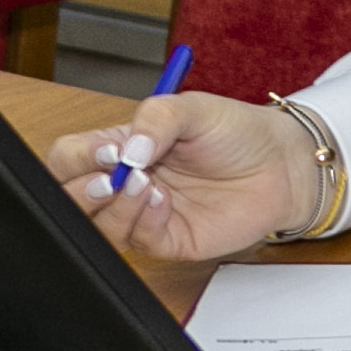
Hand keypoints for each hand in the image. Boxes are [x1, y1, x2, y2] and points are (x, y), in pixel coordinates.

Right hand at [47, 90, 318, 263]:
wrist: (281, 163)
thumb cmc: (236, 132)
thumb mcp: (191, 108)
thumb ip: (155, 120)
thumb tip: (126, 153)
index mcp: (118, 148)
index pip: (69, 159)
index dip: (77, 160)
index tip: (108, 151)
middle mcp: (125, 183)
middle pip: (71, 199)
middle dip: (82, 192)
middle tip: (113, 177)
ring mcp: (143, 215)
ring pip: (98, 227)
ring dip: (115, 208)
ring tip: (147, 185)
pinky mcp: (168, 240)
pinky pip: (138, 242)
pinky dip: (144, 223)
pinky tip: (165, 203)